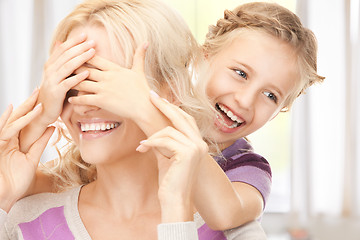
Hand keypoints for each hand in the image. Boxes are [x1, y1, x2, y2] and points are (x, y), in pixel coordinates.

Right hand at [0, 90, 53, 211]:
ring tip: (37, 96)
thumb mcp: (31, 158)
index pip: (25, 122)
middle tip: (40, 89)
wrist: (4, 198)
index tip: (43, 98)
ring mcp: (1, 142)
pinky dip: (17, 121)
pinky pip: (8, 131)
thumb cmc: (16, 181)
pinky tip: (21, 110)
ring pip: (13, 121)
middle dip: (29, 103)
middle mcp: (6, 139)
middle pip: (18, 117)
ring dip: (25, 108)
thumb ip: (40, 142)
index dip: (33, 110)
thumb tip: (52, 127)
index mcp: (14, 141)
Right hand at [37, 33, 94, 124]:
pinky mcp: (56, 92)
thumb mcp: (57, 75)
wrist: (44, 111)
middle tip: (93, 41)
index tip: (85, 35)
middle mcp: (50, 71)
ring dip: (81, 58)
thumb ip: (61, 61)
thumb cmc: (55, 93)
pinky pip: (68, 83)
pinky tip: (87, 73)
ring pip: (68, 66)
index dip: (74, 41)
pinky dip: (78, 77)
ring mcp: (52, 81)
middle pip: (66, 55)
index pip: (62, 48)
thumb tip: (61, 43)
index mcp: (50, 65)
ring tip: (92, 52)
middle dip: (80, 47)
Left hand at [68, 42, 150, 120]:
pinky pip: (85, 99)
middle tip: (62, 68)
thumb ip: (140, 56)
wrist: (145, 107)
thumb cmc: (143, 90)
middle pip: (85, 69)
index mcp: (115, 69)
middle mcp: (107, 77)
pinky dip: (76, 100)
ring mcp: (104, 89)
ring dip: (72, 83)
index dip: (84, 55)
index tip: (75, 54)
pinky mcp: (102, 101)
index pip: (95, 58)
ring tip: (63, 83)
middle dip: (73, 68)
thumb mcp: (139, 71)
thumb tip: (146, 42)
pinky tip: (71, 100)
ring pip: (82, 84)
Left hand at [136, 93, 208, 221]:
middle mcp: (200, 143)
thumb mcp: (167, 155)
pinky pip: (164, 140)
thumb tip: (154, 126)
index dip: (173, 108)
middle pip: (182, 117)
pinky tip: (142, 149)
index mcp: (198, 143)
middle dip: (165, 105)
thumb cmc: (170, 181)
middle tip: (151, 96)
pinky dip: (151, 143)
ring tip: (142, 146)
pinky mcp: (187, 153)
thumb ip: (165, 140)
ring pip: (169, 130)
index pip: (186, 119)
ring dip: (152, 137)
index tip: (159, 99)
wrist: (175, 200)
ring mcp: (196, 147)